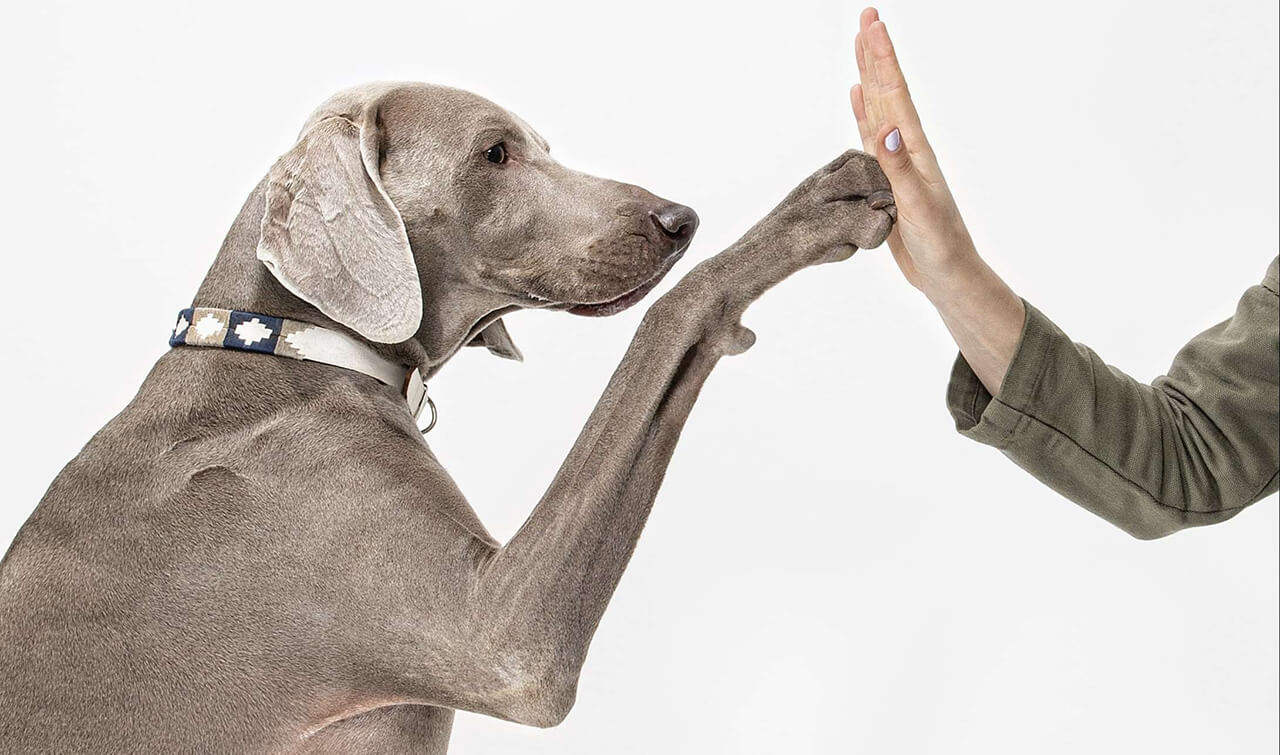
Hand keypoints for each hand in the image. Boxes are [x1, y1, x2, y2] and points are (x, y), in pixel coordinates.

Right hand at [850, 8, 976, 293]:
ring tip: (861, 44)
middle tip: (867, 16)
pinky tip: (857, 96)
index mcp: (914, 152)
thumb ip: (900, 171)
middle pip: (888, 91)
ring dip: (869, 75)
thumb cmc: (939, 247)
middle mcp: (906, 149)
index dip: (883, 59)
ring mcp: (896, 161)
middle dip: (876, 54)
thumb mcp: (919, 210)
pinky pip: (869, 136)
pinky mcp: (886, 178)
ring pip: (878, 107)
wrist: (948, 274)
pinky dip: (862, 113)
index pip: (896, 96)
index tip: (871, 24)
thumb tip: (885, 130)